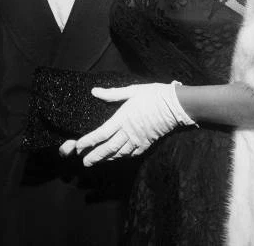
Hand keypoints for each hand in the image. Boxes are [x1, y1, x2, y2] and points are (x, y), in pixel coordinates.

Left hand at [59, 83, 193, 166]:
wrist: (175, 105)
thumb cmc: (153, 95)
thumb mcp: (132, 90)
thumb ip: (112, 93)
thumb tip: (94, 91)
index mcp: (123, 118)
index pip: (102, 133)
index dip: (89, 141)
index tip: (79, 146)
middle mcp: (129, 132)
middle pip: (108, 148)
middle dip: (95, 156)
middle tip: (84, 162)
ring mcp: (138, 140)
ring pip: (119, 153)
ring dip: (106, 158)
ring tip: (96, 161)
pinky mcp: (147, 143)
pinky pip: (132, 154)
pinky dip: (122, 157)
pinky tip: (117, 158)